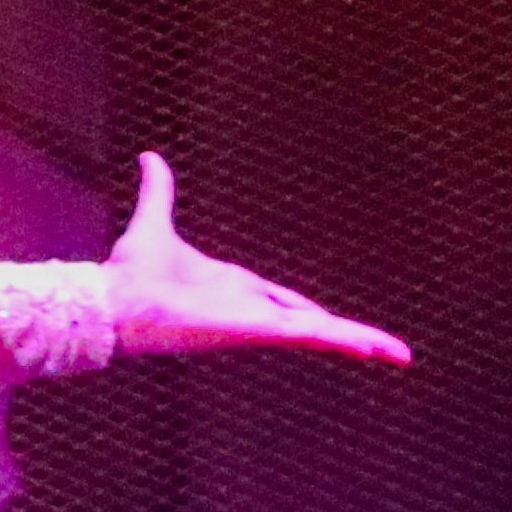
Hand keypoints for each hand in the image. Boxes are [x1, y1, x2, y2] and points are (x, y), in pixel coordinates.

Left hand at [102, 152, 409, 368]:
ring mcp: (256, 322)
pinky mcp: (257, 330)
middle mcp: (249, 309)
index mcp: (233, 289)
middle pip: (312, 321)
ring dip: (360, 341)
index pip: (283, 301)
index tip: (329, 319)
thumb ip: (158, 192)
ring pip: (320, 331)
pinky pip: (310, 335)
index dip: (310, 310)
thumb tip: (149, 158)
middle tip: (383, 348)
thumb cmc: (128, 274)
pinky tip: (375, 349)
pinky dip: (343, 339)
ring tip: (397, 354)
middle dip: (349, 334)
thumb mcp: (153, 224)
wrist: (115, 300)